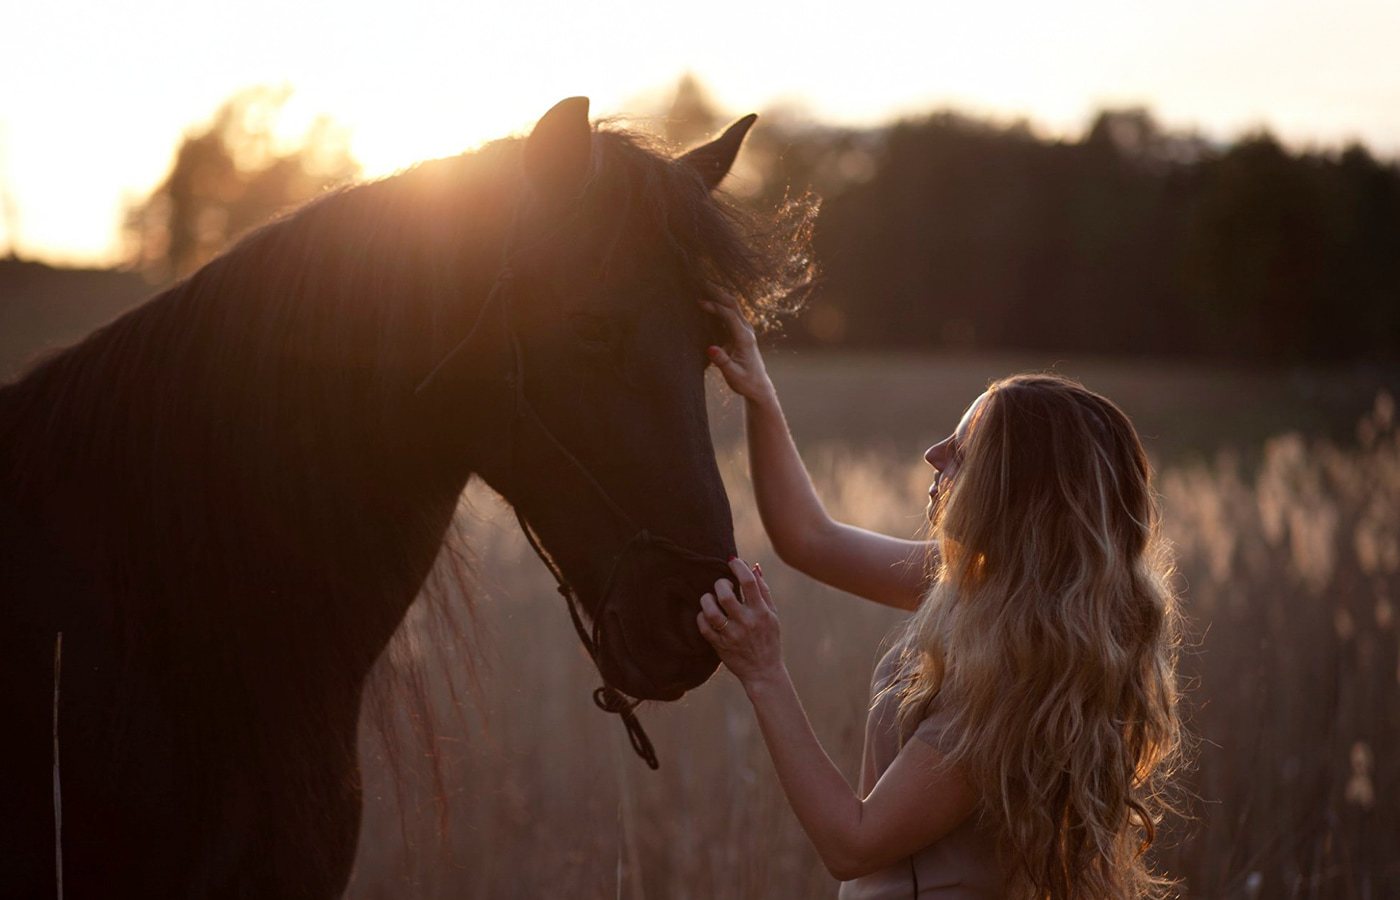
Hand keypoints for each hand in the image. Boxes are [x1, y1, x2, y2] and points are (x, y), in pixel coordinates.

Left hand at [698, 557, 783, 686]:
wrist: (763, 672)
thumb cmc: (769, 639)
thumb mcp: (772, 614)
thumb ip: (763, 591)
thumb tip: (754, 567)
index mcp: (761, 612)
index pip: (748, 582)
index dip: (738, 567)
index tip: (732, 561)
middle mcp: (746, 622)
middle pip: (725, 595)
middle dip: (720, 584)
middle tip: (723, 585)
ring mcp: (731, 635)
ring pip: (711, 611)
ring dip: (707, 600)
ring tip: (711, 599)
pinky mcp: (720, 646)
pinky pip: (703, 627)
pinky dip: (701, 617)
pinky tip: (706, 614)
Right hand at [702, 294, 775, 403]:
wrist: (758, 386)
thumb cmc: (745, 382)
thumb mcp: (733, 375)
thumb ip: (722, 362)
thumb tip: (710, 349)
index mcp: (745, 338)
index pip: (730, 316)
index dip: (715, 307)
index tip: (700, 302)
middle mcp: (747, 330)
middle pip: (733, 305)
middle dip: (717, 292)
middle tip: (700, 281)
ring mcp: (745, 329)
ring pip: (732, 306)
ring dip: (718, 295)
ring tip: (702, 285)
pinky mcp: (741, 332)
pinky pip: (730, 313)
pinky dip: (719, 304)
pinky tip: (708, 299)